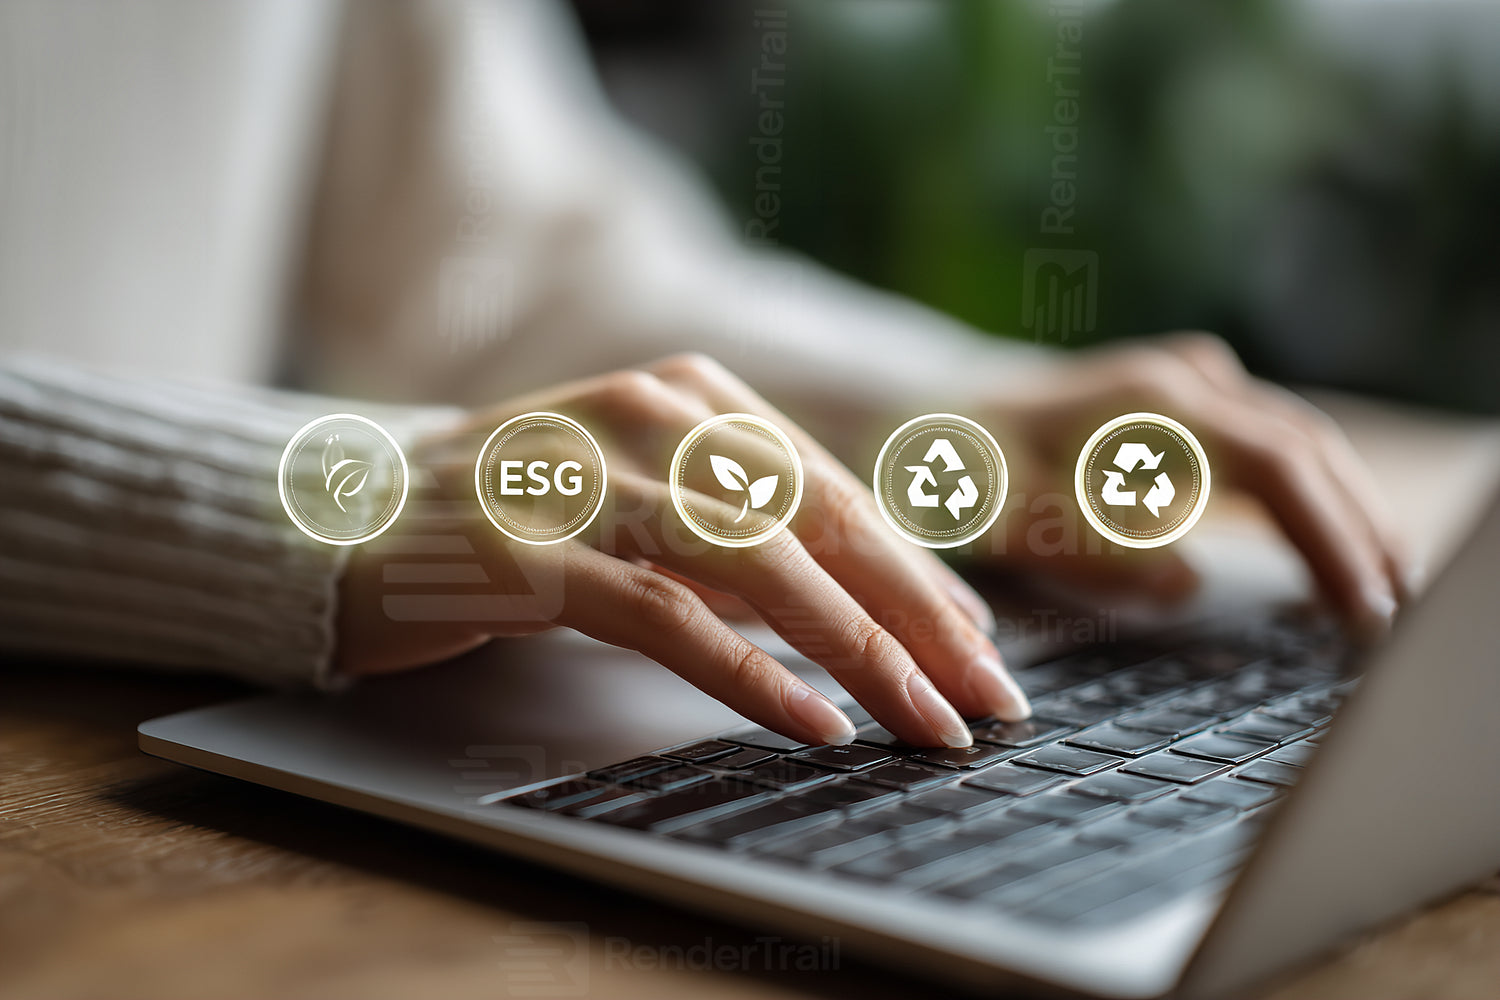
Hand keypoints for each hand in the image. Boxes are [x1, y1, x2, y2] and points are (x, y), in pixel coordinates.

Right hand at [337, 354, 1030, 746]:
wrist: (352, 513)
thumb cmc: (519, 512)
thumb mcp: (644, 495)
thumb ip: (740, 529)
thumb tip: (868, 603)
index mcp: (692, 393)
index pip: (836, 492)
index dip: (918, 575)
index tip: (979, 646)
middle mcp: (652, 416)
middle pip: (818, 525)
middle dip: (917, 620)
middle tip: (987, 698)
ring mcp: (589, 476)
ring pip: (761, 566)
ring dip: (859, 654)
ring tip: (924, 722)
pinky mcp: (533, 550)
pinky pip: (670, 618)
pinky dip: (753, 675)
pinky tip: (814, 723)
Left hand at [987, 333, 1412, 636]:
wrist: (925, 416)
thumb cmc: (963, 468)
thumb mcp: (1012, 520)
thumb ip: (1095, 553)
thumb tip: (1186, 582)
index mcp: (1152, 406)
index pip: (1280, 467)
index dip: (1331, 536)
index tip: (1363, 607)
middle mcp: (1182, 385)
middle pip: (1305, 450)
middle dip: (1359, 527)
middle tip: (1401, 607)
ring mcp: (1184, 390)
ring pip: (1294, 443)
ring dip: (1342, 509)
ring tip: (1383, 582)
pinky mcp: (1179, 411)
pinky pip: (1264, 448)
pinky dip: (1304, 496)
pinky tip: (1321, 542)